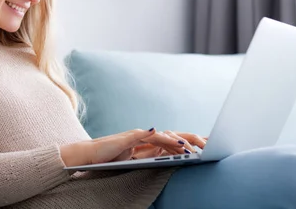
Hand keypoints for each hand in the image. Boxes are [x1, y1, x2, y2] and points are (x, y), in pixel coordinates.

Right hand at [60, 129, 206, 166]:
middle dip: (190, 139)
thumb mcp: (132, 159)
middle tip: (207, 144)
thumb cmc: (108, 158)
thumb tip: (164, 154)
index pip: (171, 141)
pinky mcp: (129, 138)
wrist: (88, 155)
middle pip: (172, 136)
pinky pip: (149, 138)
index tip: (203, 148)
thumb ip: (147, 155)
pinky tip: (174, 141)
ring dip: (179, 142)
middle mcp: (145, 136)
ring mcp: (137, 135)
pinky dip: (162, 138)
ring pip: (164, 137)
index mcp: (147, 142)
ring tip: (194, 149)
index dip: (187, 143)